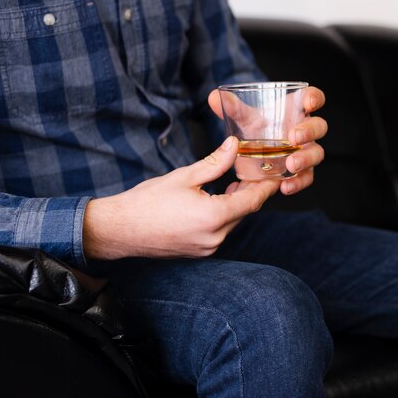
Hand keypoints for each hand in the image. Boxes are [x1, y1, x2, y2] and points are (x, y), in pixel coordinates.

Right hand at [83, 137, 279, 260]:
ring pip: (233, 222)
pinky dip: (225, 215)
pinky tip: (220, 199)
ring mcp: (207, 248)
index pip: (253, 201)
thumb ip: (215, 162)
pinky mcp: (199, 252)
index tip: (278, 175)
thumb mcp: (184, 176)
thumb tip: (234, 146)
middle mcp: (215, 237)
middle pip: (244, 212)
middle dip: (252, 192)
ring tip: (238, 182)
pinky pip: (220, 231)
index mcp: (214, 217)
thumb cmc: (147, 202)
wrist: (119, 230)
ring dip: (238, 204)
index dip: (267, 187)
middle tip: (258, 172)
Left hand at [208, 86, 327, 194]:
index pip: (313, 98)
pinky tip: (285, 186)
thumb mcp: (244, 118)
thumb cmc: (256, 128)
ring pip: (316, 154)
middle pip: (319, 127)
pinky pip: (306, 177)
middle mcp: (306, 130)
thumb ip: (232, 108)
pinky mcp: (302, 171)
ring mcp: (306, 151)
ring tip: (291, 164)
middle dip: (309, 132)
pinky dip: (298, 182)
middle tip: (293, 138)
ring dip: (306, 159)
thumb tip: (213, 97)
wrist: (254, 151)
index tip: (308, 102)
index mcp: (296, 110)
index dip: (315, 98)